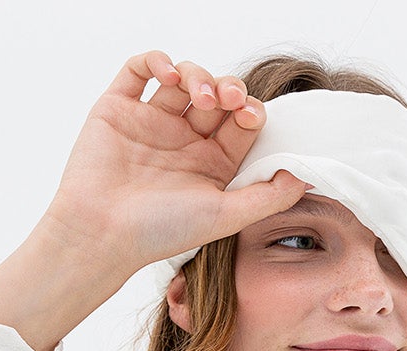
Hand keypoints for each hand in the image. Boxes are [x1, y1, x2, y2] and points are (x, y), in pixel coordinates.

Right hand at [37, 51, 312, 271]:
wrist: (100, 234)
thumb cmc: (158, 232)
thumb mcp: (225, 216)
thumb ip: (269, 197)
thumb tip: (306, 174)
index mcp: (211, 162)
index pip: (242, 121)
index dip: (251, 110)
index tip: (250, 115)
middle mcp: (183, 139)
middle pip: (217, 94)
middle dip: (229, 88)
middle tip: (228, 99)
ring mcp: (151, 121)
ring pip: (183, 77)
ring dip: (198, 74)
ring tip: (199, 93)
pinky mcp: (118, 108)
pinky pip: (138, 69)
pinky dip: (156, 61)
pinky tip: (168, 76)